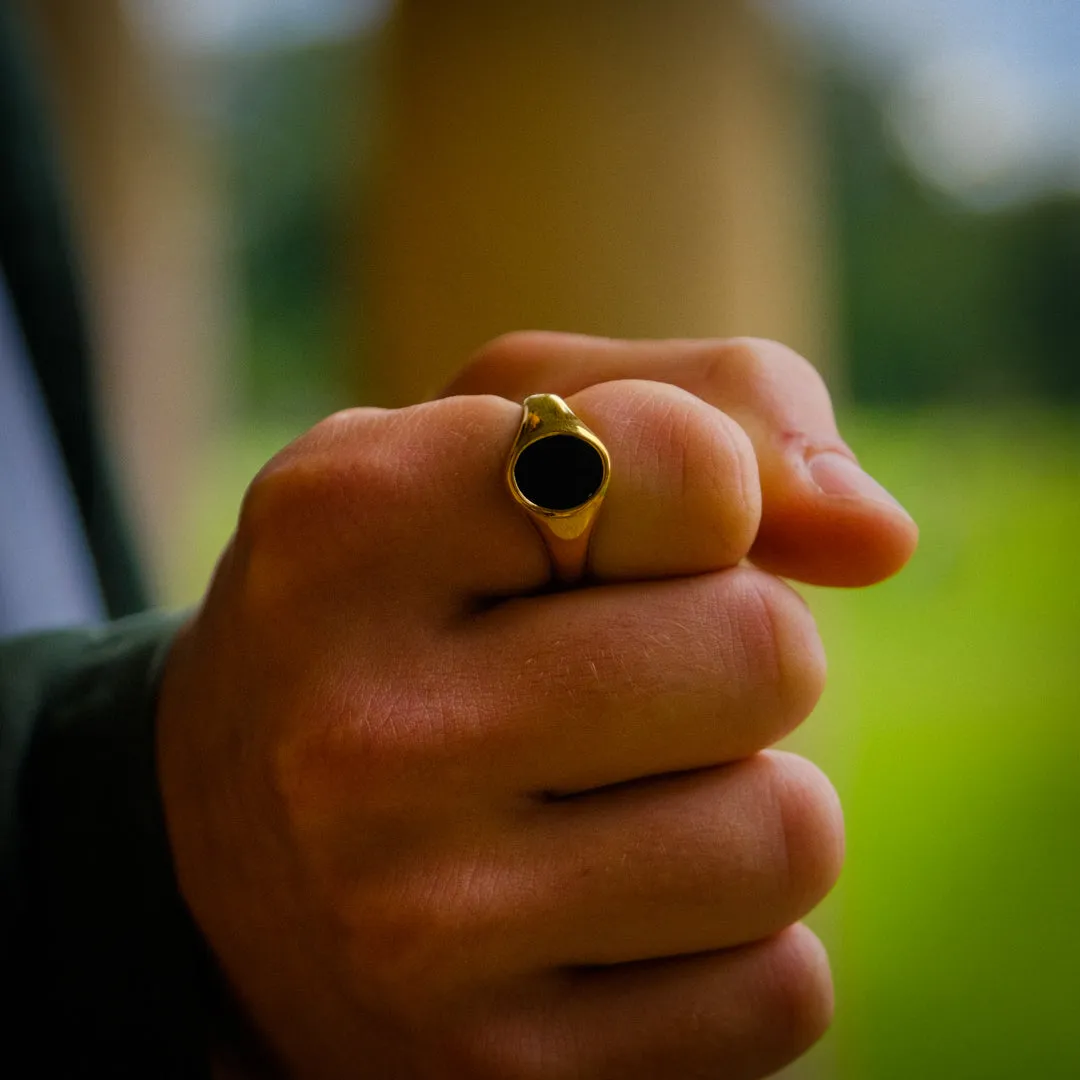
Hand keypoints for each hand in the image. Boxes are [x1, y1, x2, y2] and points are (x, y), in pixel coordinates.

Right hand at [158, 335, 914, 1077]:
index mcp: (351, 527)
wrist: (233, 840)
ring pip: (785, 838)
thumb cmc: (407, 595)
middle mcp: (363, 733)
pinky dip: (726, 937)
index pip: (688, 471)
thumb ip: (708, 408)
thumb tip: (879, 539)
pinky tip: (602, 909)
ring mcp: (422, 927)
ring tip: (605, 793)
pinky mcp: (502, 1075)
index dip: (703, 491)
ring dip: (736, 797)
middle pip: (762, 653)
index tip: (632, 528)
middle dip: (731, 646)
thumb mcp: (500, 434)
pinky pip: (776, 994)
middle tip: (618, 669)